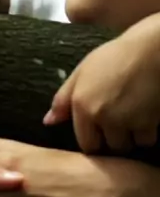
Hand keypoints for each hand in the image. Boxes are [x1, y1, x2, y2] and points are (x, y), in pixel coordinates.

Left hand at [43, 13, 159, 152]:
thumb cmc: (115, 56)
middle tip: (119, 123)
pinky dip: (147, 132)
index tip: (100, 132)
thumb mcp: (82, 72)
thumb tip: (48, 122)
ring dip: (129, 137)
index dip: (94, 139)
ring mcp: (125, 121)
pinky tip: (146, 116)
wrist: (151, 50)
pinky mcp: (148, 122)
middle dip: (112, 139)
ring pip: (127, 145)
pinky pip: (146, 139)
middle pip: (107, 146)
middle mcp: (100, 117)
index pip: (86, 143)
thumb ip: (63, 99)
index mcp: (82, 105)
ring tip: (133, 118)